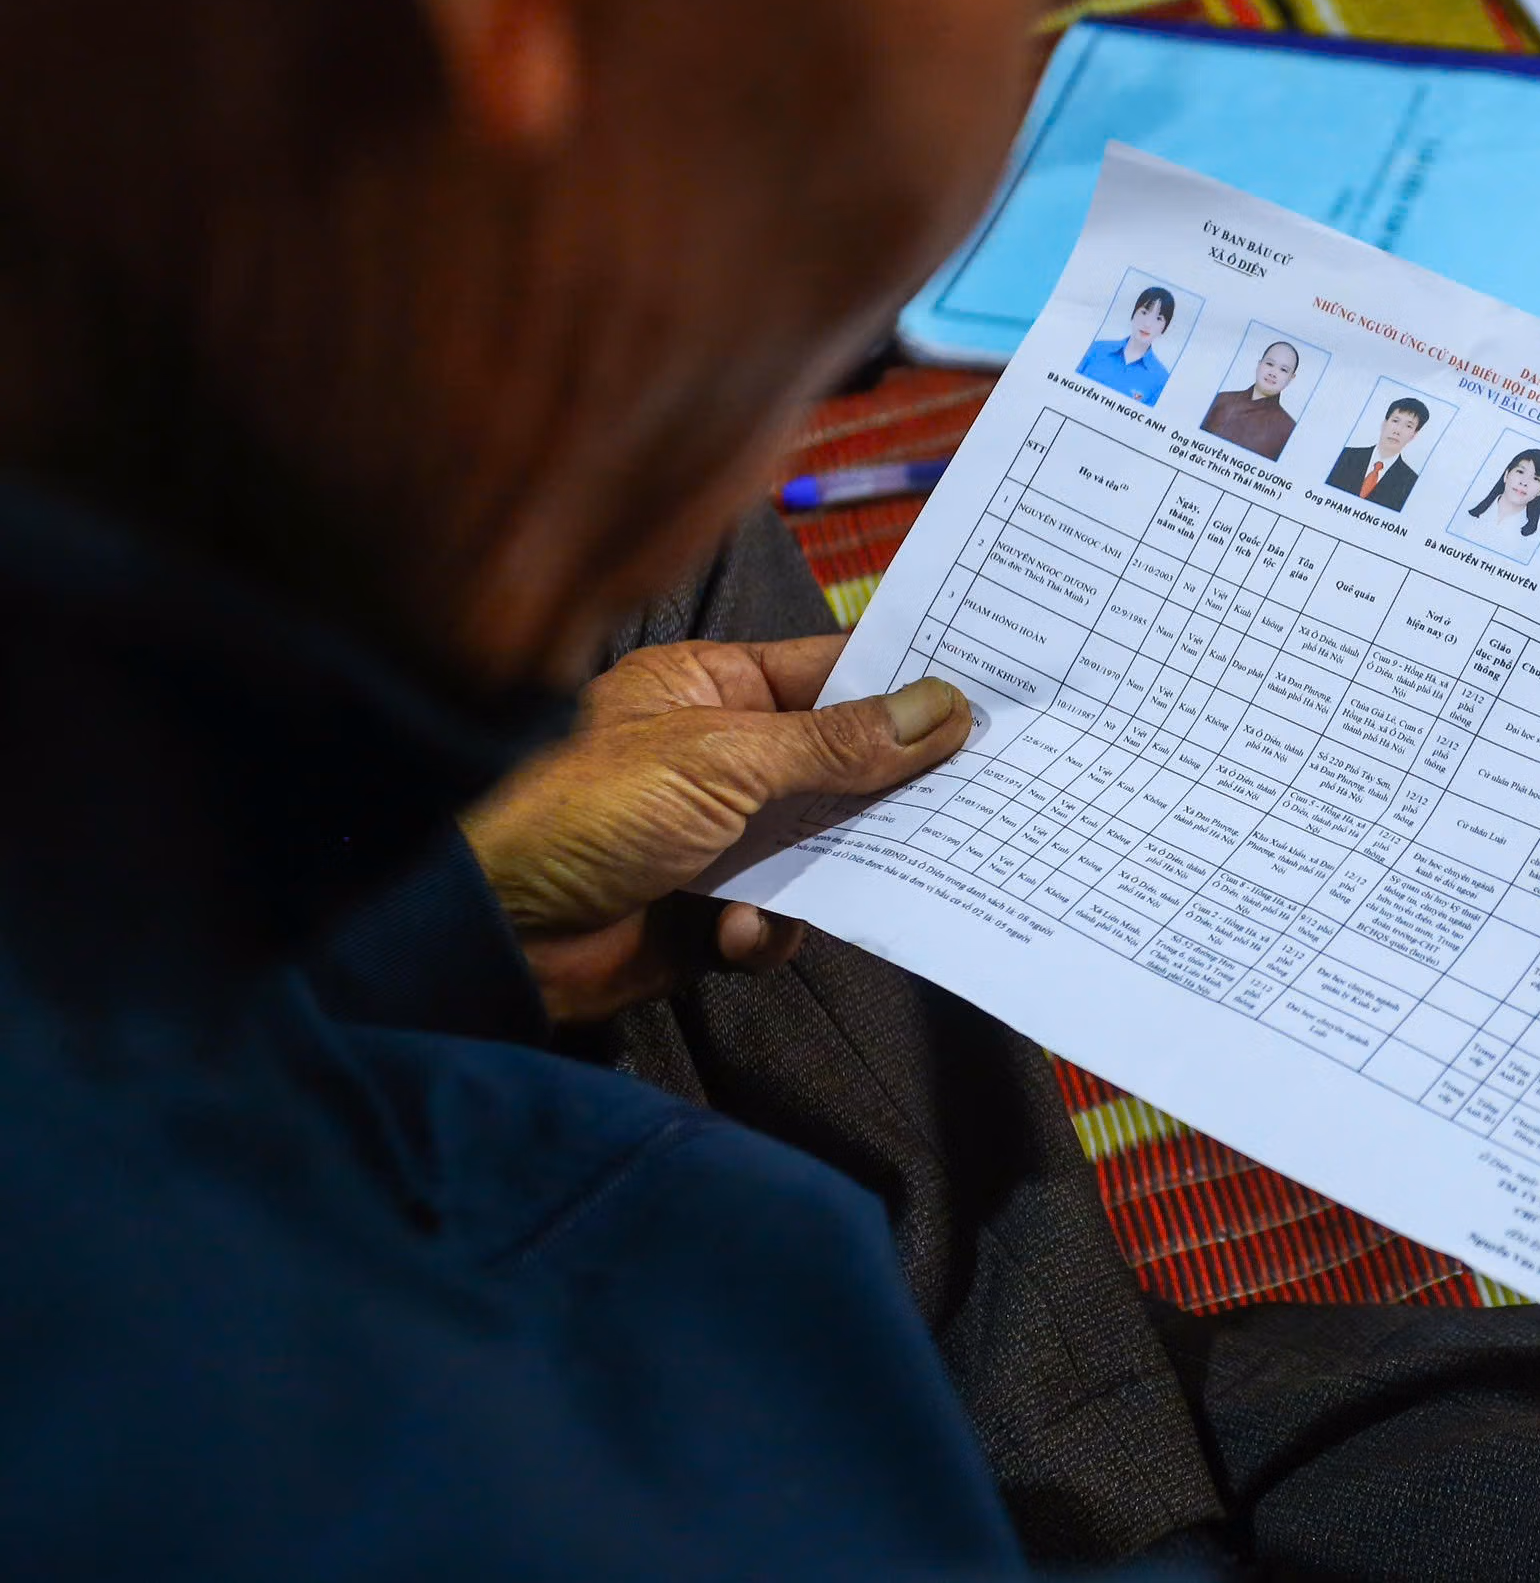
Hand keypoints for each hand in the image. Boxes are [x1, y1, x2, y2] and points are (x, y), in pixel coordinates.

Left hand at [462, 636, 969, 1020]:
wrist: (484, 930)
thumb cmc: (579, 809)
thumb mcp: (724, 759)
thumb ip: (839, 743)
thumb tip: (943, 710)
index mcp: (712, 691)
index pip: (832, 675)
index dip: (906, 686)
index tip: (987, 696)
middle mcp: (720, 758)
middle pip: (840, 766)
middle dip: (892, 789)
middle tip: (968, 797)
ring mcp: (716, 837)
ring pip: (823, 848)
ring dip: (830, 872)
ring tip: (839, 879)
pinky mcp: (708, 913)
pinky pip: (783, 918)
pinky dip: (772, 931)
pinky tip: (738, 932)